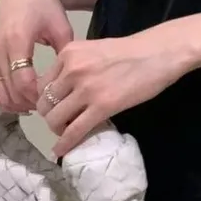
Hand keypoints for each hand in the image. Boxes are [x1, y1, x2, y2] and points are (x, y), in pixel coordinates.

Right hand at [0, 0, 73, 112]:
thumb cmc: (45, 7)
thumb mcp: (61, 28)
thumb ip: (64, 55)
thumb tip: (69, 81)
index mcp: (17, 41)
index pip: (22, 81)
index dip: (37, 96)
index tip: (53, 99)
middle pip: (9, 89)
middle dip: (28, 102)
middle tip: (48, 106)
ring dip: (15, 103)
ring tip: (35, 106)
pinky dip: (1, 98)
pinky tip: (18, 103)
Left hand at [35, 26, 191, 157]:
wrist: (158, 53)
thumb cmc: (131, 51)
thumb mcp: (94, 50)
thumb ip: (76, 65)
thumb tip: (64, 89)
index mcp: (68, 53)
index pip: (42, 83)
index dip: (46, 99)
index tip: (55, 106)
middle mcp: (72, 69)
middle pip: (45, 102)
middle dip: (49, 115)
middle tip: (61, 121)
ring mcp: (86, 89)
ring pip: (55, 118)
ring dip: (57, 129)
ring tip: (66, 132)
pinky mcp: (102, 106)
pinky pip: (74, 130)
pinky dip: (65, 144)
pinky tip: (62, 150)